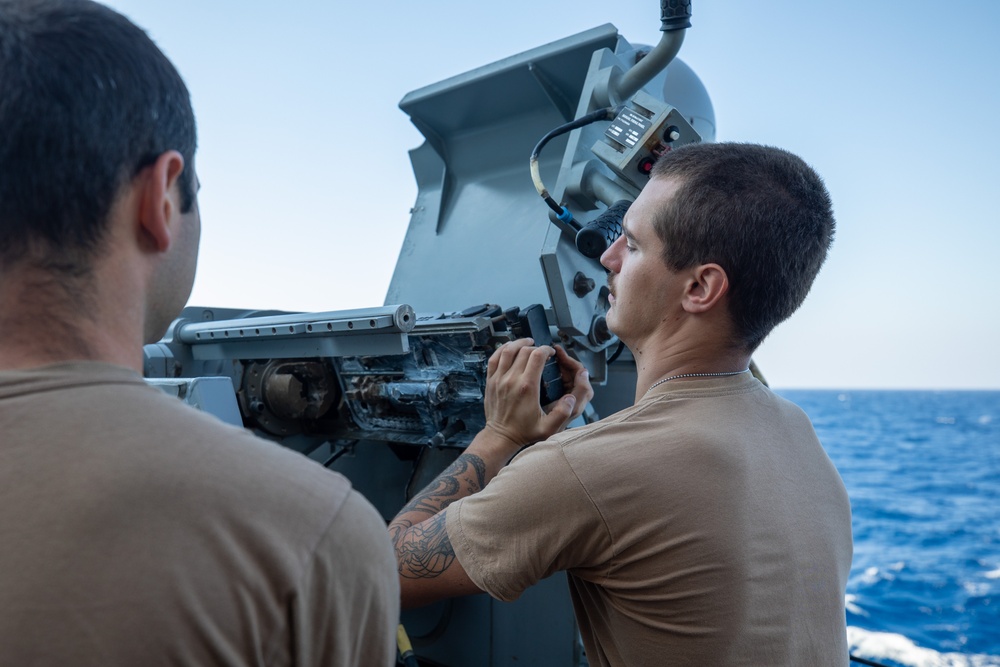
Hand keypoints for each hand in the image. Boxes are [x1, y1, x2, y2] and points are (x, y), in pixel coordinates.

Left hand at [483, 339, 592, 453]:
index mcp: (527, 387)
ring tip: (527, 343)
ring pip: (508, 350)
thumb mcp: (548, 428)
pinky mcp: (490, 381)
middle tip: (542, 351)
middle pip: (524, 351)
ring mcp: (499, 379)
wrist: (501, 437)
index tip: (551, 352)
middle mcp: (512, 380)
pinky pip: (494, 358)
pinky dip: (502, 349)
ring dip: (519, 343)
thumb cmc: (524, 432)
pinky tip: (510, 348)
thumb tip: (572, 399)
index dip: (546, 350)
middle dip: (536, 347)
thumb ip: (563, 414)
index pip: (537, 356)